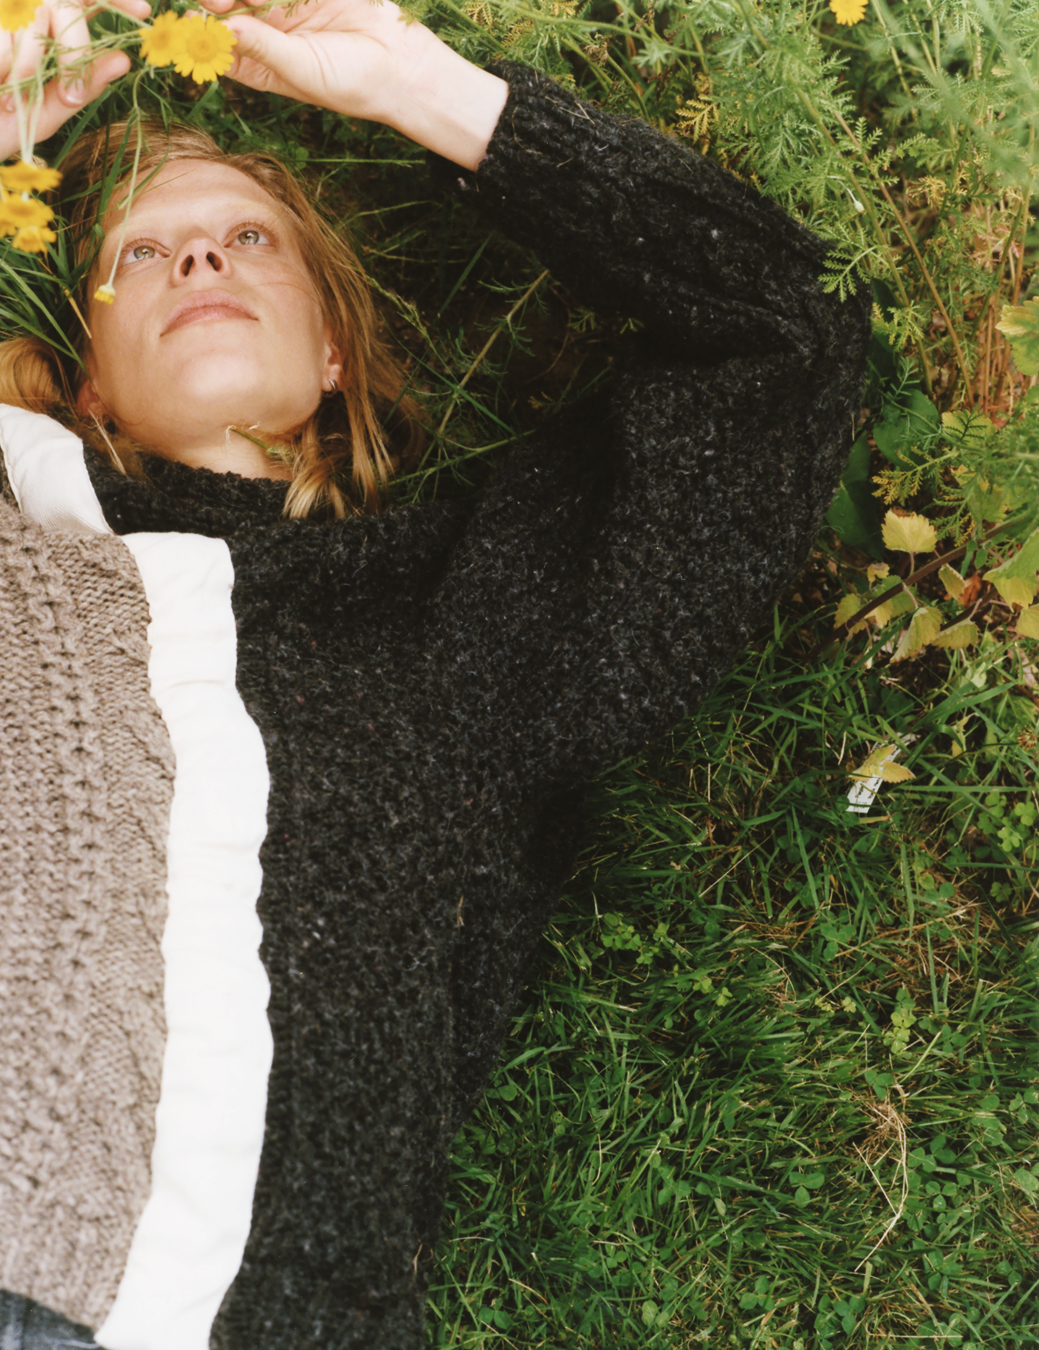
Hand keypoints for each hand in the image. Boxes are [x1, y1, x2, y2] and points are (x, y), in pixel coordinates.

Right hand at [0, 0, 150, 160]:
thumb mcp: (45, 112)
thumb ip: (81, 86)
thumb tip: (124, 59)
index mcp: (46, 33)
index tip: (145, 11)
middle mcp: (23, 14)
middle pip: (65, 8)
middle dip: (74, 53)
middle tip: (70, 96)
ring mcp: (3, 15)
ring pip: (33, 21)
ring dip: (27, 66)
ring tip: (10, 100)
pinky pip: (5, 39)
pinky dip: (3, 62)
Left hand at [199, 0, 507, 170]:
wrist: (400, 66)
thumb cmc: (351, 83)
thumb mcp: (302, 71)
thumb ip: (263, 48)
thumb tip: (225, 30)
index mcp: (262, 67)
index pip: (223, 49)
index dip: (202, 36)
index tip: (189, 23)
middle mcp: (270, 36)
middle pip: (231, 10)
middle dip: (219, 1)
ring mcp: (287, 8)